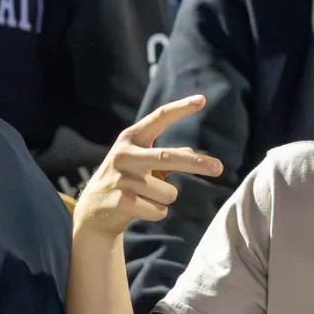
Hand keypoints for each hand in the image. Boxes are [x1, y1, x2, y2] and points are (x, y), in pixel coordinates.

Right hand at [71, 96, 221, 240]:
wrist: (93, 213)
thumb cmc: (126, 182)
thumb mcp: (142, 163)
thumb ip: (166, 156)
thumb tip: (193, 152)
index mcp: (131, 139)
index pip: (159, 118)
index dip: (180, 108)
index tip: (202, 100)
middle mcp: (124, 155)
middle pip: (168, 157)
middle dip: (196, 164)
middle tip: (219, 168)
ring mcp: (121, 178)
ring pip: (168, 193)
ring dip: (164, 199)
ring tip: (143, 198)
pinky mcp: (121, 202)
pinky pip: (159, 211)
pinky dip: (156, 213)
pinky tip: (137, 210)